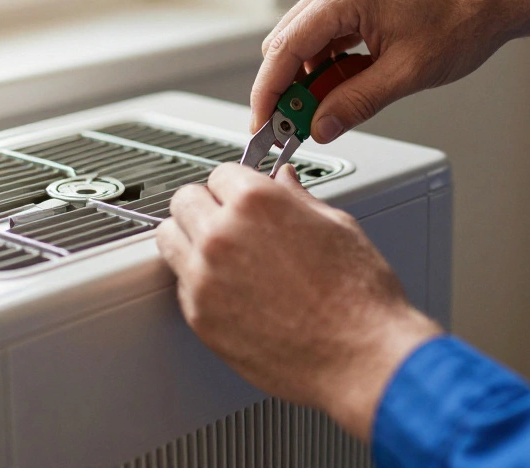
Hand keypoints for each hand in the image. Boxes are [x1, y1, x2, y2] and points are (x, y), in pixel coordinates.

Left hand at [156, 163, 442, 439]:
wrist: (360, 356)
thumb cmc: (358, 297)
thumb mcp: (337, 227)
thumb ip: (298, 199)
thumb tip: (285, 182)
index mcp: (256, 202)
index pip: (221, 172)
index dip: (236, 185)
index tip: (242, 196)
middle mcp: (222, 235)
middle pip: (184, 200)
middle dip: (206, 205)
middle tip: (226, 219)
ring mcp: (205, 278)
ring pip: (169, 238)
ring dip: (189, 238)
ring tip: (218, 251)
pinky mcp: (200, 317)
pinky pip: (181, 284)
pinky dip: (198, 281)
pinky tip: (230, 288)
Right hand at [252, 0, 529, 141]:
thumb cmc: (460, 22)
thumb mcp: (406, 74)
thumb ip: (356, 103)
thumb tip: (320, 127)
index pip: (284, 49)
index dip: (269, 92)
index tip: (262, 125)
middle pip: (286, 45)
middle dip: (288, 89)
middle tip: (298, 127)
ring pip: (302, 43)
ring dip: (311, 78)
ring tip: (337, 106)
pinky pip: (323, 37)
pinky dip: (328, 66)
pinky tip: (349, 84)